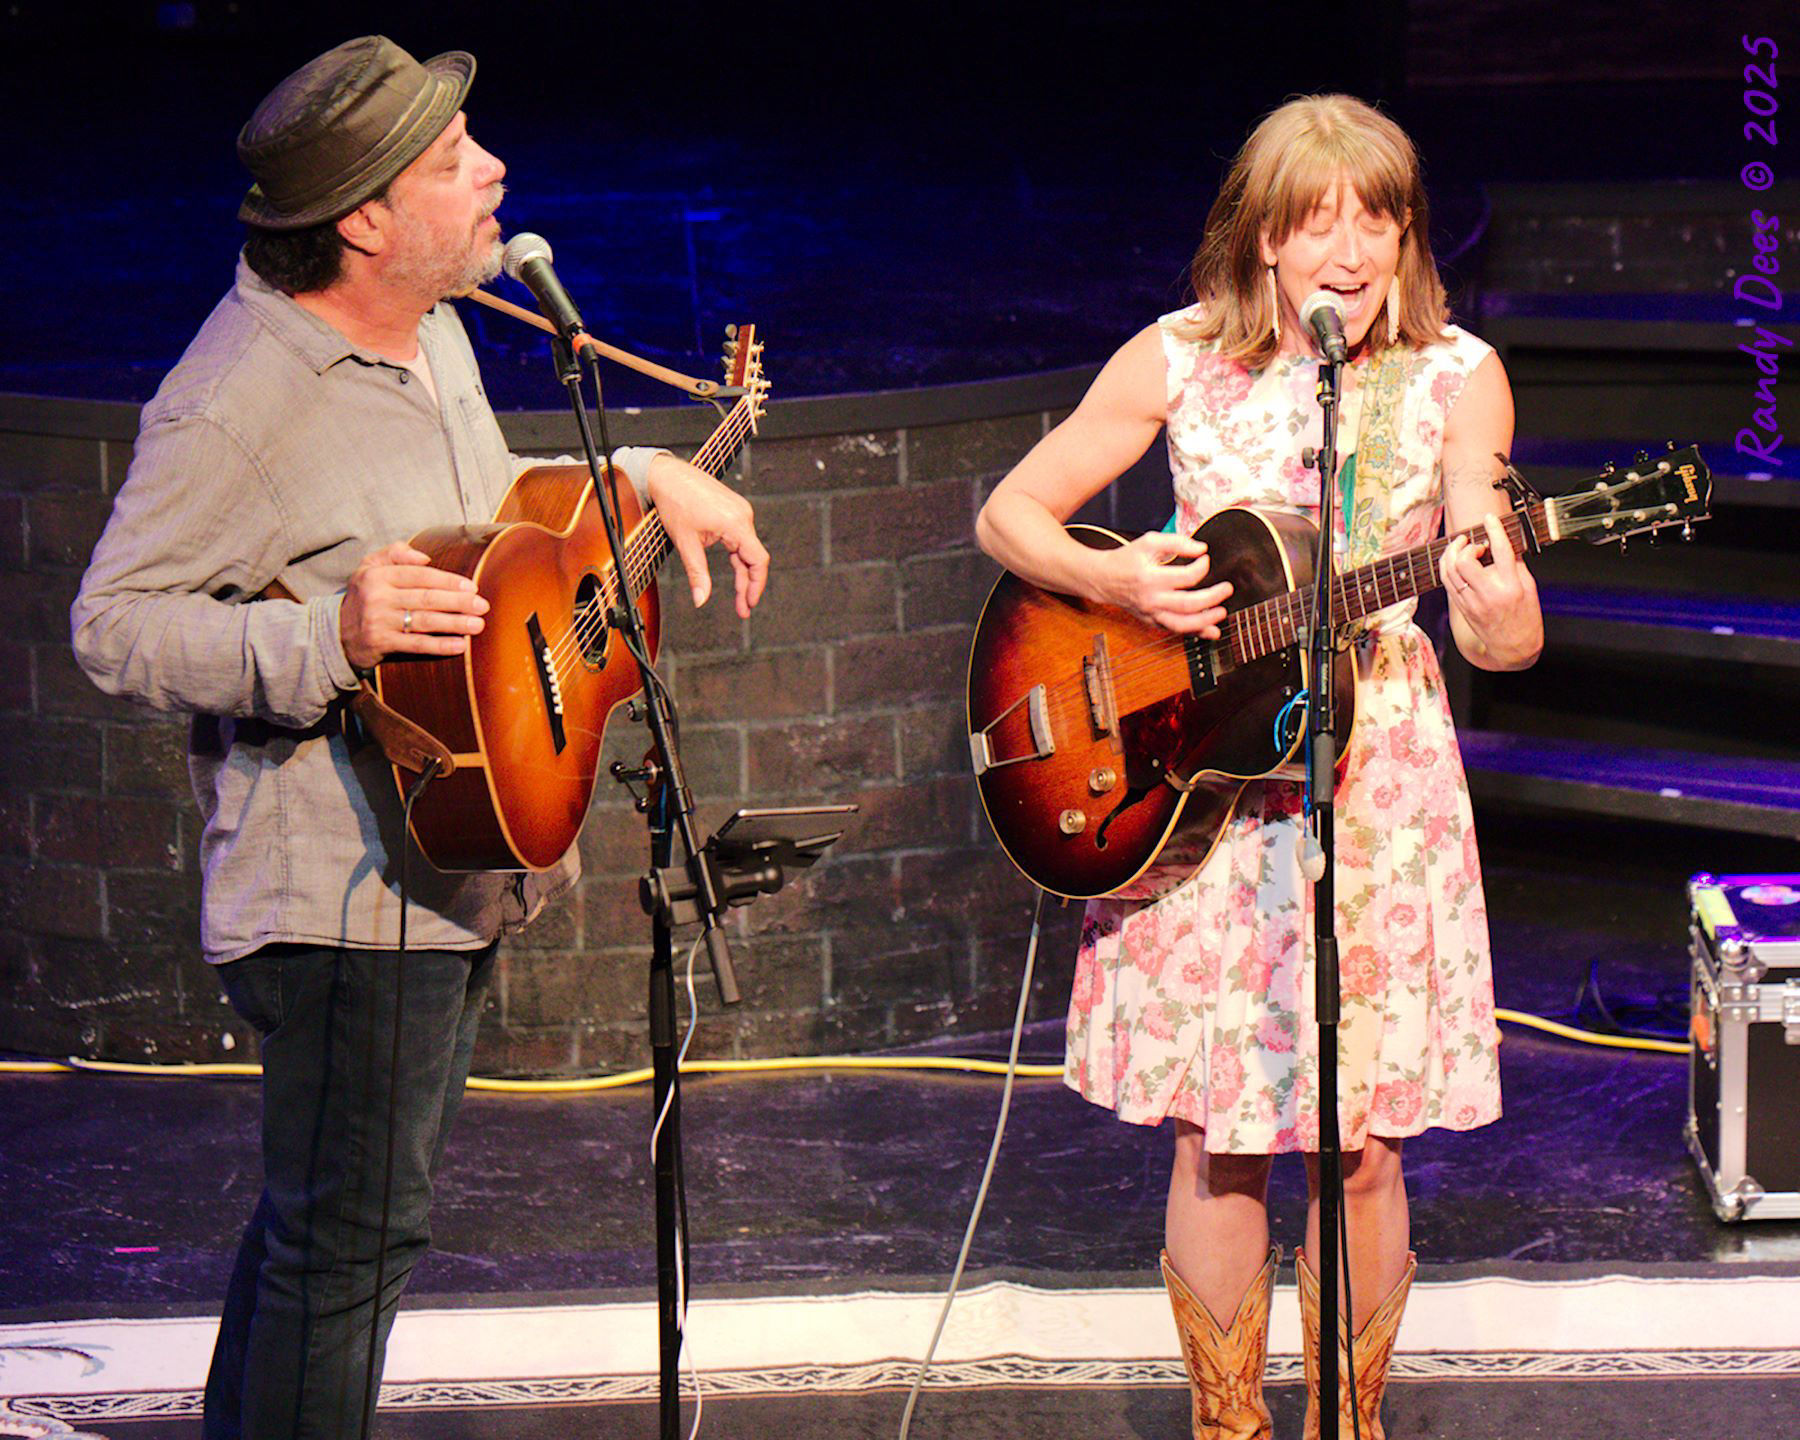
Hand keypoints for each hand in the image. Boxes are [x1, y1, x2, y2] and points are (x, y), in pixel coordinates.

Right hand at [340, 541, 488, 670]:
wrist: (336, 632)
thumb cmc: (365, 596)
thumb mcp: (370, 567)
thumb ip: (395, 553)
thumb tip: (425, 557)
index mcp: (377, 575)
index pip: (419, 575)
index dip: (448, 580)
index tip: (472, 586)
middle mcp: (377, 597)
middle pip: (426, 598)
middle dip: (458, 602)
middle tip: (483, 606)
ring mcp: (379, 621)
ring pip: (424, 621)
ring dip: (455, 623)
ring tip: (478, 625)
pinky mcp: (381, 643)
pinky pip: (416, 644)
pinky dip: (439, 645)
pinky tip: (460, 645)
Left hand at [646, 455, 768, 616]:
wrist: (667, 476)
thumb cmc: (675, 501)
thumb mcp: (685, 542)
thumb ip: (697, 574)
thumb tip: (700, 599)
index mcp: (736, 523)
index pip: (758, 560)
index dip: (756, 585)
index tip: (749, 603)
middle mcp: (743, 515)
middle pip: (754, 557)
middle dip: (749, 585)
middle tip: (743, 608)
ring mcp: (739, 511)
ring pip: (747, 549)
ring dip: (743, 572)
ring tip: (738, 595)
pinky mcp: (733, 510)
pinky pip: (741, 538)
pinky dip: (737, 557)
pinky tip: (733, 571)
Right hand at [1099, 531, 1232, 635]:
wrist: (1103, 579)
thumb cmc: (1126, 559)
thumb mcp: (1149, 542)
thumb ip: (1176, 542)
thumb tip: (1201, 548)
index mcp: (1150, 578)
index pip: (1185, 577)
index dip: (1202, 567)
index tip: (1206, 559)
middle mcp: (1151, 599)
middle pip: (1188, 604)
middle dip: (1212, 598)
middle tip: (1227, 589)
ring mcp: (1151, 614)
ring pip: (1182, 624)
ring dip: (1206, 621)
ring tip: (1222, 613)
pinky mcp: (1152, 622)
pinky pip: (1176, 630)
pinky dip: (1195, 632)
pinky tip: (1211, 630)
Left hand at [1439, 512, 1541, 667]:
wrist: (1514, 647)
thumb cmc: (1525, 616)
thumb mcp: (1529, 588)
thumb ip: (1515, 565)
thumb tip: (1503, 541)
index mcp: (1511, 586)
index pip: (1502, 551)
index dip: (1494, 530)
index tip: (1489, 518)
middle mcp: (1490, 594)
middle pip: (1465, 561)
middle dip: (1464, 545)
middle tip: (1471, 542)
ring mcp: (1473, 602)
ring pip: (1450, 571)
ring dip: (1451, 553)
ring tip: (1460, 546)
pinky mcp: (1462, 607)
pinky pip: (1447, 582)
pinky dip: (1447, 566)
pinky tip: (1453, 560)